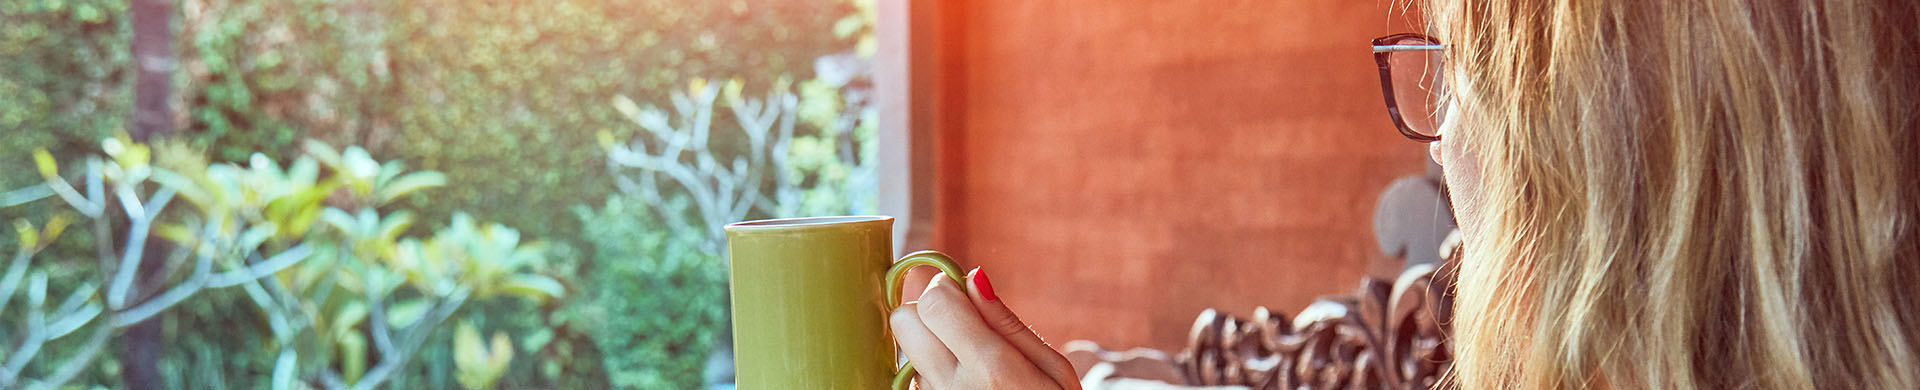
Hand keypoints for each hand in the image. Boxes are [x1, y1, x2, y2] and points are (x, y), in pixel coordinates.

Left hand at [890, 267, 1081, 389]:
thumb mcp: (1054, 370)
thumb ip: (1008, 323)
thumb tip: (973, 278)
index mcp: (991, 369)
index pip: (932, 303)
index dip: (945, 288)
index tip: (964, 297)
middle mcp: (952, 388)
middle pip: (903, 321)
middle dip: (927, 312)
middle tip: (960, 325)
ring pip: (906, 351)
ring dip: (928, 347)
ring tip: (968, 367)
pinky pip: (911, 381)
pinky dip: (930, 375)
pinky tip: (961, 387)